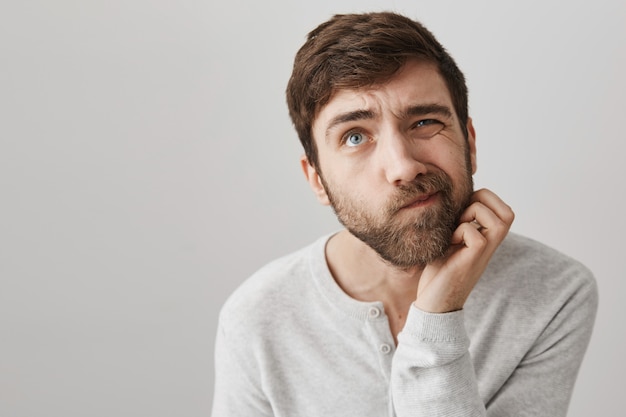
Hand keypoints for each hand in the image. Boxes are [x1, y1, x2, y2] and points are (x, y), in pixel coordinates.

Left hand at [414, 188, 514, 312]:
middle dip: (483, 202)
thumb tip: (456, 197)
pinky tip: (450, 243)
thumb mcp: (449, 238)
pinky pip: (474, 233)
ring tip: (456, 229)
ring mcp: (485, 253)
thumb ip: (458, 221)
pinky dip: (460, 231)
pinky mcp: (474, 259)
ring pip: (498, 219)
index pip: (503, 208)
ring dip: (472, 215)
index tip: (462, 211)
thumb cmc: (438, 270)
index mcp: (487, 237)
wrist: (433, 301)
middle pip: (508, 212)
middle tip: (462, 216)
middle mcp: (491, 245)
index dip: (484, 199)